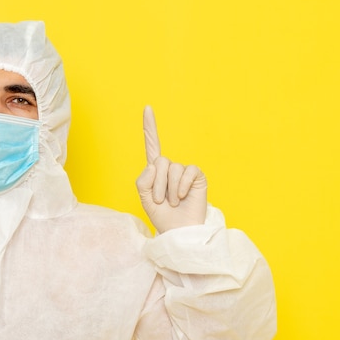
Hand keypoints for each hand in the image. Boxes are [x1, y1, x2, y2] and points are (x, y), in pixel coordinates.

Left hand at [136, 105, 207, 232]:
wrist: (178, 231)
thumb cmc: (162, 216)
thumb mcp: (144, 198)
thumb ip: (143, 180)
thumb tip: (156, 164)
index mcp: (155, 171)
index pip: (152, 145)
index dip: (150, 127)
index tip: (147, 108)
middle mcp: (170, 168)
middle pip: (159, 162)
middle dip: (156, 184)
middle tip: (160, 200)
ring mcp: (184, 172)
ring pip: (172, 168)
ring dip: (169, 190)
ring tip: (173, 202)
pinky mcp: (196, 176)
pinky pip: (187, 172)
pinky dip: (182, 186)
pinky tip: (183, 197)